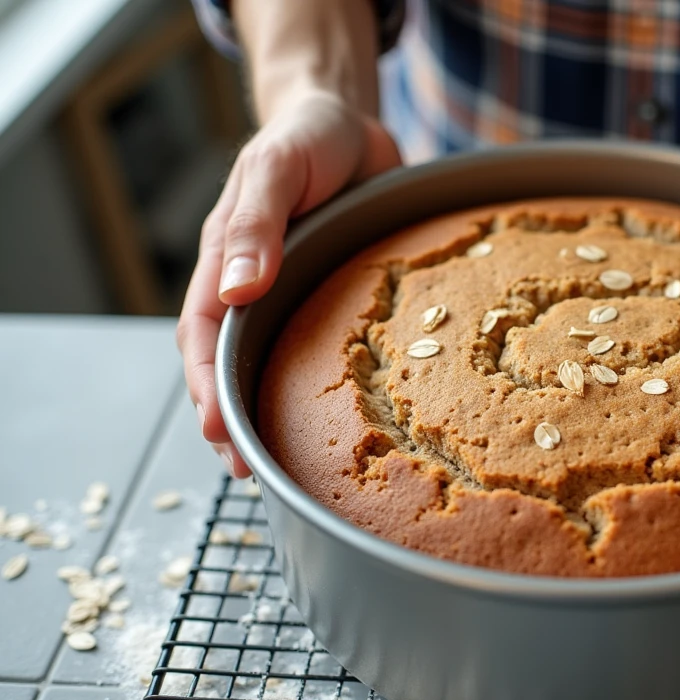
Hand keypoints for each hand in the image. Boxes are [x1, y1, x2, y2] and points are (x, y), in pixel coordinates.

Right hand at [177, 91, 401, 476]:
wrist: (352, 124)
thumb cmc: (305, 139)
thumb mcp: (276, 168)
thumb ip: (256, 223)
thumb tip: (237, 290)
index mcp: (227, 259)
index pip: (203, 336)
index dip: (207, 387)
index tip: (219, 433)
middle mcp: (255, 287)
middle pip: (232, 363)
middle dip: (235, 418)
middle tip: (250, 471)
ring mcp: (294, 296)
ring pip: (275, 363)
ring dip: (275, 410)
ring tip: (287, 462)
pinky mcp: (334, 299)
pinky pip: (323, 347)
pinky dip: (323, 384)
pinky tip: (345, 414)